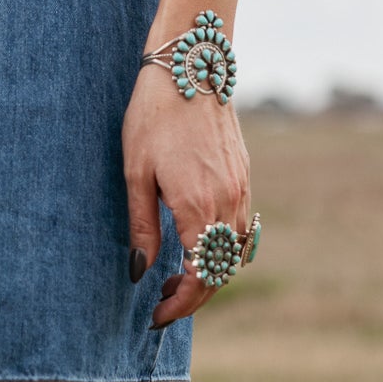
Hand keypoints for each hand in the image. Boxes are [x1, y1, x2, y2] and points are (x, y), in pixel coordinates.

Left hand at [123, 59, 251, 328]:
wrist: (190, 66)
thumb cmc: (154, 115)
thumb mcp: (136, 173)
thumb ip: (142, 226)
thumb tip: (140, 272)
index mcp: (198, 206)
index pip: (200, 277)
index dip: (181, 304)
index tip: (157, 315)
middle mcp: (228, 202)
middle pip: (221, 270)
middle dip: (195, 294)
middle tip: (163, 302)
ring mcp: (242, 188)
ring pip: (235, 252)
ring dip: (212, 272)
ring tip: (178, 276)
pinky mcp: (245, 175)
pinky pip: (243, 227)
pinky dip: (225, 247)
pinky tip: (200, 242)